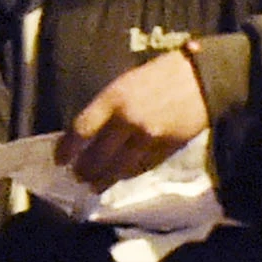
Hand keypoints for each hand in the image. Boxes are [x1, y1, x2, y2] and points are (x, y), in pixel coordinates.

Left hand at [56, 49, 209, 189]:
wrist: (202, 79)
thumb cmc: (159, 77)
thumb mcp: (124, 84)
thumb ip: (105, 109)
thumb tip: (85, 135)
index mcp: (114, 99)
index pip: (80, 130)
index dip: (67, 150)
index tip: (60, 160)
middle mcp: (128, 120)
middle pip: (96, 157)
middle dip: (83, 171)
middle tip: (78, 176)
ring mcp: (149, 137)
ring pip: (118, 169)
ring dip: (103, 180)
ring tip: (95, 184)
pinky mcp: (165, 149)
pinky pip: (140, 169)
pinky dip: (127, 175)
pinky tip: (119, 176)